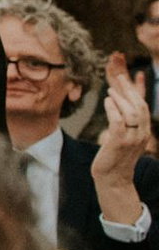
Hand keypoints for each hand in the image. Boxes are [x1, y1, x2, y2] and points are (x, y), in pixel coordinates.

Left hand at [93, 52, 151, 187]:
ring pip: (132, 112)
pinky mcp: (120, 143)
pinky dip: (114, 109)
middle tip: (117, 75)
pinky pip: (119, 122)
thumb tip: (117, 97)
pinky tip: (107, 100)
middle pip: (139, 105)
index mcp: (143, 130)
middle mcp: (142, 133)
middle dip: (129, 88)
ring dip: (121, 98)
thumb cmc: (114, 154)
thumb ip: (121, 115)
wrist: (113, 178)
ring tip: (110, 90)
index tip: (135, 71)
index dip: (139, 87)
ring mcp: (133, 139)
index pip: (143, 104)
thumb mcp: (121, 133)